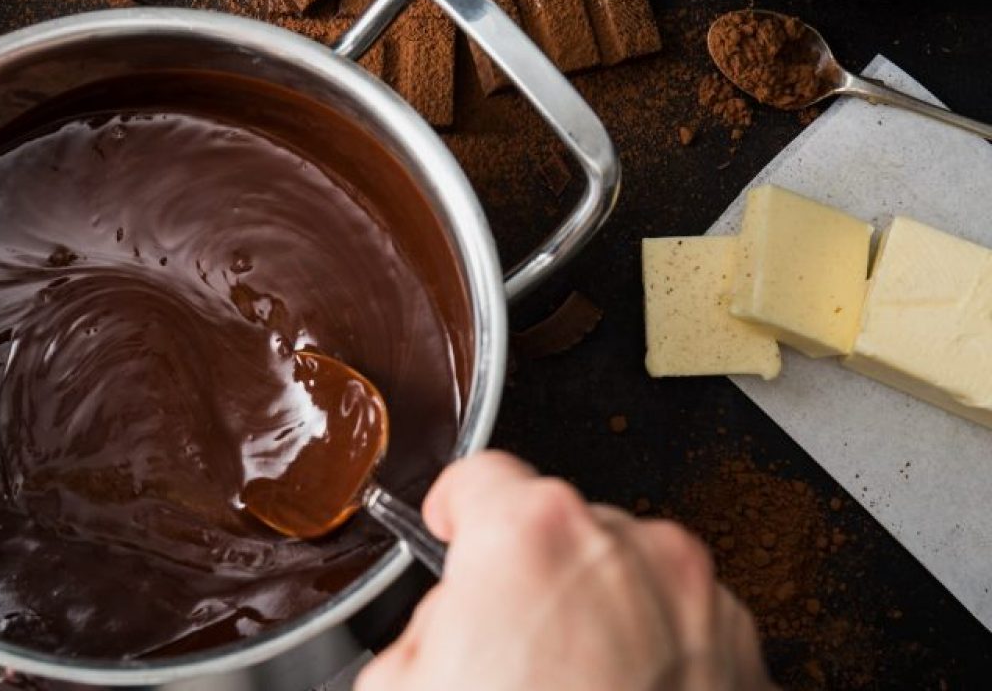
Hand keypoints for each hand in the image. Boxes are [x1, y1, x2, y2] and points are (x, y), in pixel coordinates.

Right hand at [357, 452, 772, 690]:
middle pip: (559, 530)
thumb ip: (424, 635)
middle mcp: (631, 549)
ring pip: (629, 579)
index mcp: (533, 536)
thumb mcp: (398, 689)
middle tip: (502, 657)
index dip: (454, 510)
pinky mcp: (750, 661)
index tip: (451, 530)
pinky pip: (685, 631)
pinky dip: (655, 660)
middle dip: (529, 580)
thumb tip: (451, 633)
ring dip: (600, 617)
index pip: (480, 477)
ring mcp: (702, 603)